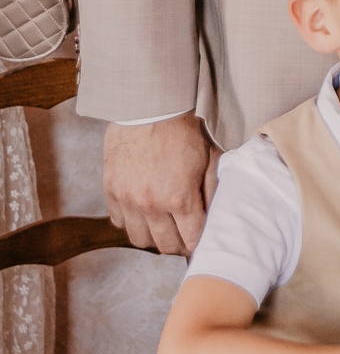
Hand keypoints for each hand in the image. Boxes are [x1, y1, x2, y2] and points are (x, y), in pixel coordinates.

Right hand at [104, 114, 218, 256]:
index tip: (199, 238)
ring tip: (162, 224)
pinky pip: (120, 222)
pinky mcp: (111, 192)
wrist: (148, 107)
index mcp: (179, 198)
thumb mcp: (209, 158)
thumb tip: (214, 216)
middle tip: (183, 234)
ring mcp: (128, 200)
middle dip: (178, 243)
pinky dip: (132, 221)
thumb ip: (212, 190)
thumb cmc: (182, 131)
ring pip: (140, 240)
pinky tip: (142, 210)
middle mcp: (151, 205)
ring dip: (153, 236)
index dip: (198, 242)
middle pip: (166, 246)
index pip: (191, 240)